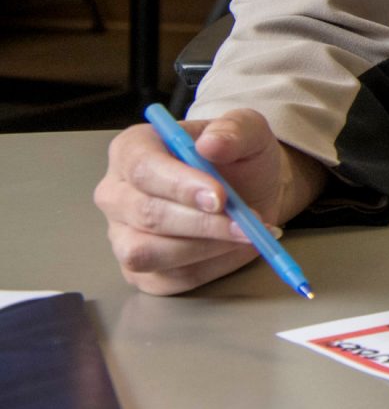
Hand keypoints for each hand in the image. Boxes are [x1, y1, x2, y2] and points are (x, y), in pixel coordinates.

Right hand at [93, 109, 325, 294]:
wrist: (252, 190)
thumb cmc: (239, 156)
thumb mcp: (247, 129)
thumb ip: (233, 129)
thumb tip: (212, 143)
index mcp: (132, 149)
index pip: (143, 169)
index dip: (180, 186)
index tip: (220, 198)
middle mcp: (117, 194)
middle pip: (145, 214)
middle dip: (201, 223)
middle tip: (246, 222)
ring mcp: (122, 235)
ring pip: (147, 253)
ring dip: (204, 248)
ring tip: (246, 234)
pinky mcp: (139, 271)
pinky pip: (168, 279)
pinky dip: (209, 268)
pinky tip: (235, 249)